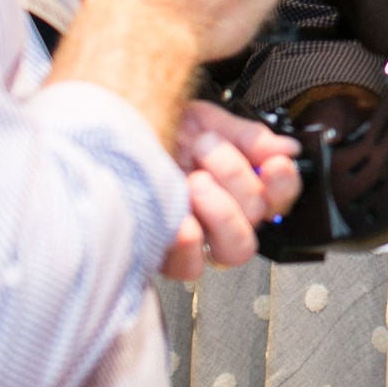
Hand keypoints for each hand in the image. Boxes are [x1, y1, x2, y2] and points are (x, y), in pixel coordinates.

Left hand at [159, 101, 301, 278]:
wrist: (101, 137)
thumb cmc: (149, 128)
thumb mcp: (204, 119)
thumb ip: (247, 135)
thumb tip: (286, 149)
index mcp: (236, 182)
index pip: (280, 196)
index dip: (284, 183)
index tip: (274, 163)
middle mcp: (221, 212)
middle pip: (259, 216)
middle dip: (238, 177)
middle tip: (207, 148)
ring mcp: (196, 235)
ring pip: (237, 248)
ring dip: (223, 212)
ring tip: (195, 182)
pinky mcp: (165, 254)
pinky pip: (192, 266)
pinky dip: (190, 243)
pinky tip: (182, 217)